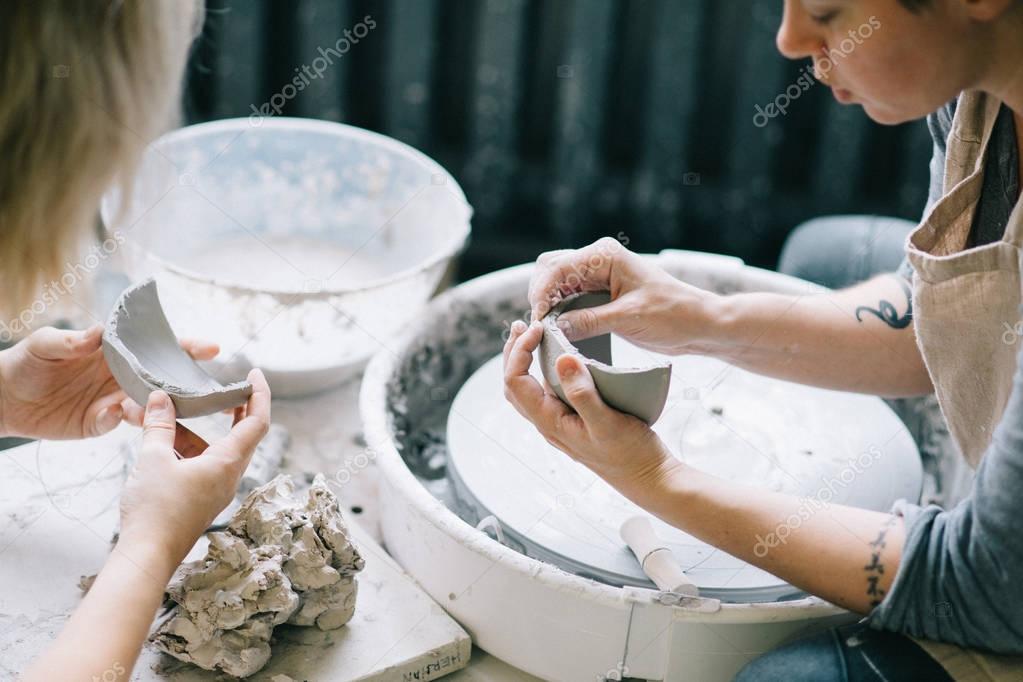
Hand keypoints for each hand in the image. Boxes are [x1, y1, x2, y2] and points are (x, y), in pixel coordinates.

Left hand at [0, 325, 217, 439]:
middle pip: (161, 377)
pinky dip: (119, 418)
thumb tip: (98, 333)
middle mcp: (121, 375)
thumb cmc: (26, 362)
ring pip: (147, 404)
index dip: (184, 347)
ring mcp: (113, 400)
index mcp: (115, 352)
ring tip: (164, 406)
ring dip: (158, 406)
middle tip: (207, 387)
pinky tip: (112, 412)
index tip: (210, 348)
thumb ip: (72, 340)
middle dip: (185, 381)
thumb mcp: (45, 344)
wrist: (4, 398)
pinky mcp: (99, 422)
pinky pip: (117, 422)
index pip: (155, 347)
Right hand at [118, 368, 270, 563]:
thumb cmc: (154, 509)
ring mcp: (216, 490)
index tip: (254, 374)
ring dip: (197, 430)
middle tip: (223, 387)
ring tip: (167, 412)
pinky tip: (162, 441)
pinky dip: (187, 449)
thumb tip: (161, 397)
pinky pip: (202, 465)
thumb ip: (159, 425)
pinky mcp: (201, 499)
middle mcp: (229, 477)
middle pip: (242, 434)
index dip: (259, 394)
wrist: (146, 556)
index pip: (257, 421)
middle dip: (232, 408)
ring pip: (216, 450)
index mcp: (228, 464)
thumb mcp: (153, 459)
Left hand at [502, 320, 681, 491]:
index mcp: (549, 422)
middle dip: (513, 352)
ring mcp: (560, 421)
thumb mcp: (608, 423)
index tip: (537, 329)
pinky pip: (549, 391)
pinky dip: (546, 369)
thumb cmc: (630, 454)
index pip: (515, 382)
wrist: (648, 476)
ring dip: (526, 360)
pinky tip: (561, 357)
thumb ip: (583, 394)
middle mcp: (548, 422)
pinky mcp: (574, 418)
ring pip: (529, 388)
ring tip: (534, 335)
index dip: (519, 352)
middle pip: (514, 384)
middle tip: (523, 325)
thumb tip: (561, 360)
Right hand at [528, 237, 720, 355]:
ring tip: (548, 332)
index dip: (541, 296)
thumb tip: (554, 328)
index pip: (557, 269)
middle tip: (542, 328)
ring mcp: (598, 274)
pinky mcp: (600, 292)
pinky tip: (560, 330)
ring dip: (548, 305)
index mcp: (605, 255)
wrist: (699, 324)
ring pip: (556, 283)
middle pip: (549, 270)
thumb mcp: (628, 319)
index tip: (539, 324)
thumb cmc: (672, 315)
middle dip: (541, 297)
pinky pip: (569, 297)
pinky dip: (560, 311)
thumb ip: (588, 321)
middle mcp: (598, 259)